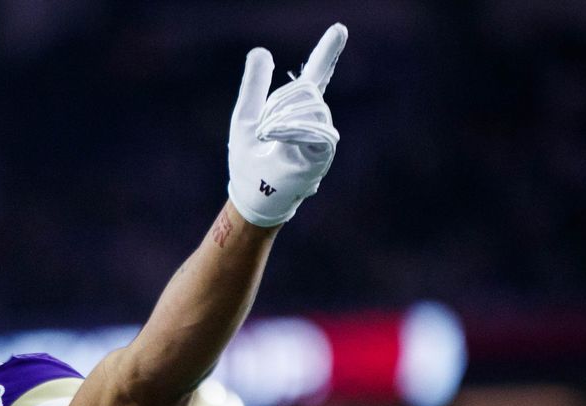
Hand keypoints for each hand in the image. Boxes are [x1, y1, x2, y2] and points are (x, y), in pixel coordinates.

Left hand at [227, 23, 347, 226]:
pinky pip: (317, 129)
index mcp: (297, 110)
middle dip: (277, 104)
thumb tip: (260, 51)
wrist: (250, 196)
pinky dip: (292, 128)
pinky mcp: (323, 154)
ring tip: (266, 137)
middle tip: (261, 128)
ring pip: (311, 106)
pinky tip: (275, 137)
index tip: (339, 29)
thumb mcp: (246, 117)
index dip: (326, 53)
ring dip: (281, 118)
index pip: (317, 76)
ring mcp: (322, 136)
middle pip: (306, 89)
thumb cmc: (249, 163)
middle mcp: (314, 120)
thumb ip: (254, 86)